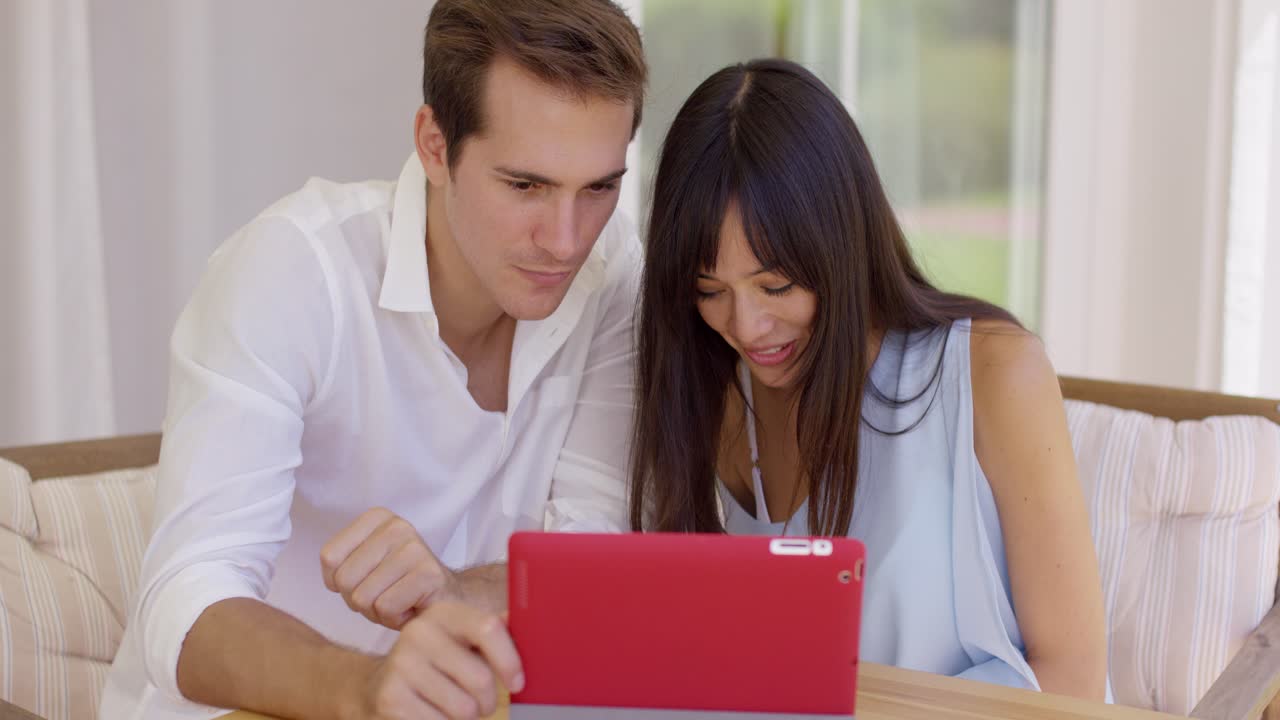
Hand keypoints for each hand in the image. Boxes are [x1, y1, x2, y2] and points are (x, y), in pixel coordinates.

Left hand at [321, 507, 454, 629]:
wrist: (444, 600)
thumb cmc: (397, 586)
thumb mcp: (363, 565)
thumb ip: (340, 564)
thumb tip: (334, 580)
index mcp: (377, 518)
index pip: (329, 557)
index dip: (339, 582)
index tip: (365, 580)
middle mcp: (397, 526)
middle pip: (345, 579)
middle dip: (359, 600)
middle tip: (385, 595)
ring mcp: (414, 548)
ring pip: (363, 597)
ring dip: (377, 612)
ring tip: (399, 601)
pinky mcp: (428, 574)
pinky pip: (385, 608)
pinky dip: (394, 619)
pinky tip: (411, 608)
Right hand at [342, 602, 524, 719]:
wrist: (385, 684)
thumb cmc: (440, 663)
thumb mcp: (465, 641)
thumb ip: (497, 633)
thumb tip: (532, 621)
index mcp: (444, 613)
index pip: (488, 628)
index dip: (510, 660)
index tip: (518, 683)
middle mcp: (419, 632)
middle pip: (480, 678)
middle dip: (489, 701)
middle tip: (483, 703)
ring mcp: (401, 664)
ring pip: (463, 708)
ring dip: (469, 717)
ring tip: (457, 707)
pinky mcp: (390, 697)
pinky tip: (435, 714)